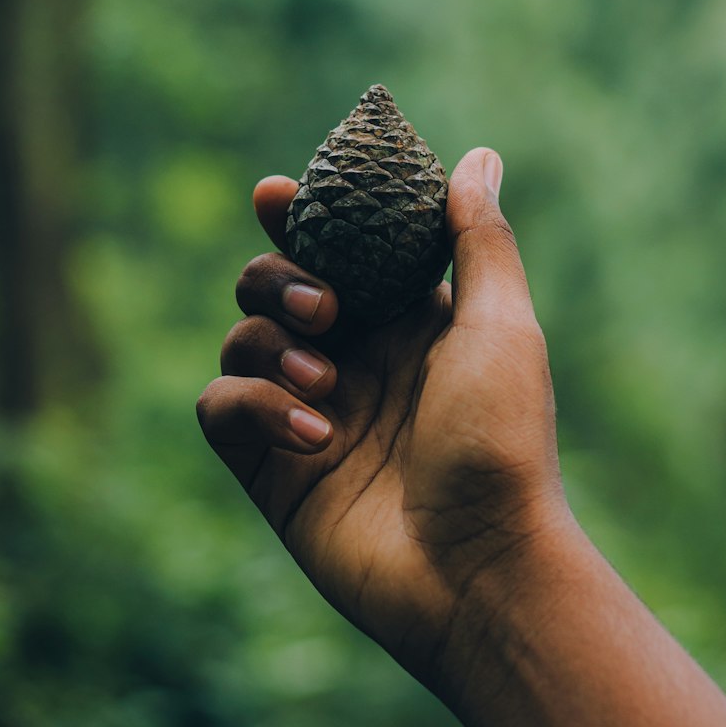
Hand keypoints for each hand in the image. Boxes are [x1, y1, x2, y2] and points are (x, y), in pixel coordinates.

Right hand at [197, 147, 568, 690]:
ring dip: (270, 344)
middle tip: (326, 310)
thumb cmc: (504, 446)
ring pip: (239, 339)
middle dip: (280, 279)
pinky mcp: (270, 468)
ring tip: (328, 382)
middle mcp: (351, 361)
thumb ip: (477, 239)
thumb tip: (476, 156)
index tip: (277, 194)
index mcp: (403, 322)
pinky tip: (314, 436)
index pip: (334, 249)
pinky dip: (254, 405)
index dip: (299, 217)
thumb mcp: (501, 327)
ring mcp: (307, 413)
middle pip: (270, 284)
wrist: (479, 571)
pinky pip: (221, 406)